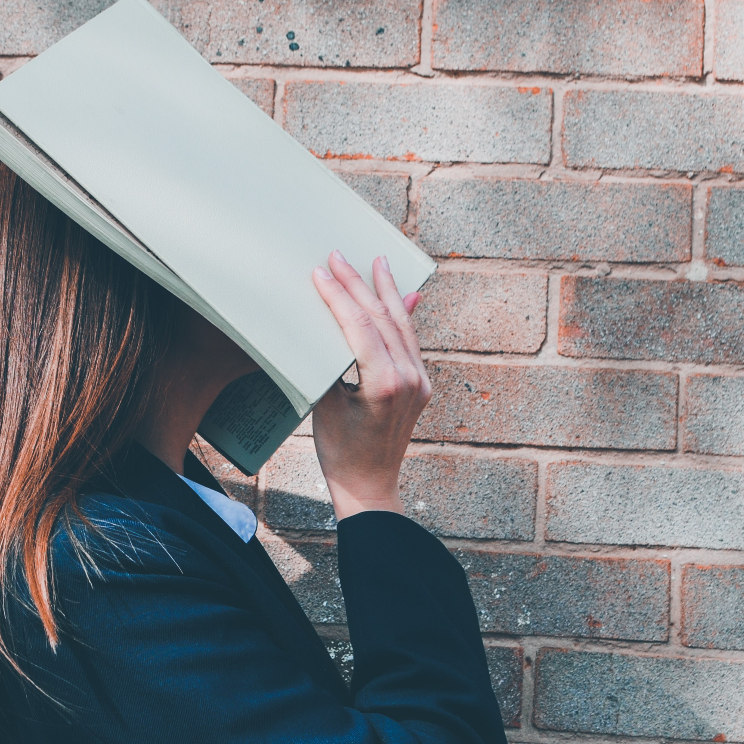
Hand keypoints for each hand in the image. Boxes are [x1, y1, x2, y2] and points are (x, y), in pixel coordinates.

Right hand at [309, 250, 430, 520]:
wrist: (369, 487)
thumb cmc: (339, 452)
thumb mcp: (326, 404)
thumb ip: (335, 360)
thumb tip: (335, 321)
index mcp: (385, 384)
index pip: (360, 326)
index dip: (339, 295)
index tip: (322, 271)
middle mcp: (410, 379)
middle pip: (382, 319)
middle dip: (359, 284)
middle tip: (339, 256)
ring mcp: (420, 382)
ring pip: (402, 326)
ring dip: (386, 292)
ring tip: (377, 262)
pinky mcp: (421, 385)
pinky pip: (410, 341)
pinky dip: (401, 315)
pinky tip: (401, 295)